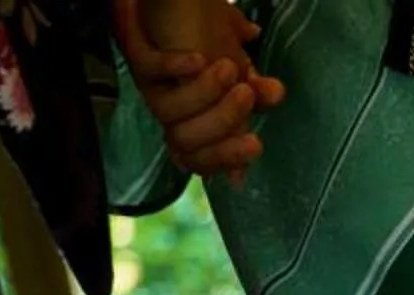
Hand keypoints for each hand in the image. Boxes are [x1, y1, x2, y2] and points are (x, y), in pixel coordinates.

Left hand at [113, 0, 283, 185]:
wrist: (171, 4)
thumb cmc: (205, 38)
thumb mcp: (239, 64)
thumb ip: (255, 86)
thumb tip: (275, 96)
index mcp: (197, 122)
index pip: (203, 159)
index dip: (226, 158)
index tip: (257, 144)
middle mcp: (172, 111)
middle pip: (186, 142)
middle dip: (221, 124)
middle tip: (247, 95)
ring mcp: (153, 87)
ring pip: (168, 113)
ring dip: (203, 93)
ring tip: (228, 66)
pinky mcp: (138, 59)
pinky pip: (151, 70)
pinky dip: (175, 66)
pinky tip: (198, 58)